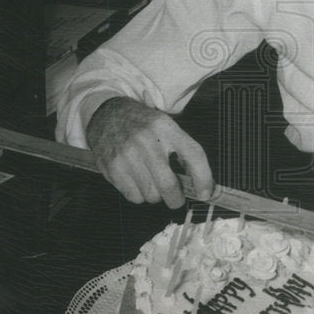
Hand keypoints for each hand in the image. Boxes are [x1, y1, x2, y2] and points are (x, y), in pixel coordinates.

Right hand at [86, 97, 213, 208]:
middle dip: (176, 199)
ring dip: (156, 195)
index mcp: (166, 127)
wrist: (108, 114)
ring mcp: (127, 155)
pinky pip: (134, 197)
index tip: (206, 193)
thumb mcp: (166, 127)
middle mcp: (147, 140)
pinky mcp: (112, 167)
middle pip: (169, 185)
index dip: (204, 178)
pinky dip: (139, 195)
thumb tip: (203, 184)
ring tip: (152, 182)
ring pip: (151, 195)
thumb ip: (184, 152)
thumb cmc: (144, 125)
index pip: (193, 155)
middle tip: (177, 198)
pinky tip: (137, 181)